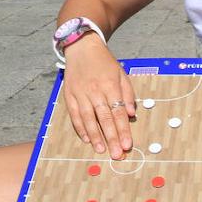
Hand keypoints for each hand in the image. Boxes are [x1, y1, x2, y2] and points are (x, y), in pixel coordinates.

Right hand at [60, 37, 136, 158]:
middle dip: (111, 138)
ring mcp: (80, 94)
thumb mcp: (121, 74)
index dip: (123, 130)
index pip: (118, 112)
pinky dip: (80, 128)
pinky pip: (75, 115)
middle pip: (104, 118)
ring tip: (101, 150)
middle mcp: (95, 91)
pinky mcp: (69, 95)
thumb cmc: (105, 63)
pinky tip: (86, 139)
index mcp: (110, 85)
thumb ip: (127, 94)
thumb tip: (131, 114)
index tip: (128, 144)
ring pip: (88, 119)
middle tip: (117, 154)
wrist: (82, 48)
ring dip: (95, 136)